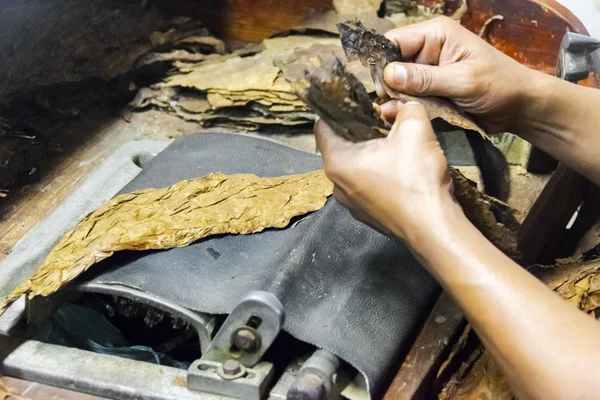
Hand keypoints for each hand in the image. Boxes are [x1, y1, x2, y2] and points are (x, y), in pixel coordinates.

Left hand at [315, 101, 461, 243]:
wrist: (433, 227)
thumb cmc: (416, 178)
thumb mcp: (415, 128)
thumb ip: (405, 108)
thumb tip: (399, 105)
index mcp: (336, 161)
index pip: (322, 127)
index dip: (336, 110)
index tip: (354, 101)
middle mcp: (336, 185)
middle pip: (340, 148)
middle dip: (359, 132)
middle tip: (382, 121)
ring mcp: (351, 204)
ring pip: (354, 169)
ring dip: (370, 156)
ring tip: (394, 146)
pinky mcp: (368, 216)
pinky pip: (366, 187)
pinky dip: (378, 176)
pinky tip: (400, 172)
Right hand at [380, 16, 539, 133]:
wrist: (520, 107)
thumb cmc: (500, 85)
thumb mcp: (463, 81)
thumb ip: (426, 78)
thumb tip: (390, 74)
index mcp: (436, 35)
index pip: (394, 41)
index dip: (382, 63)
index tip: (382, 88)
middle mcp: (427, 51)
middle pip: (391, 65)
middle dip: (388, 87)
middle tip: (389, 107)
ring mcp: (427, 73)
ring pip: (397, 86)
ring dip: (396, 102)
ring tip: (395, 116)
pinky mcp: (430, 92)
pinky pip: (408, 100)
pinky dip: (405, 110)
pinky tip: (403, 119)